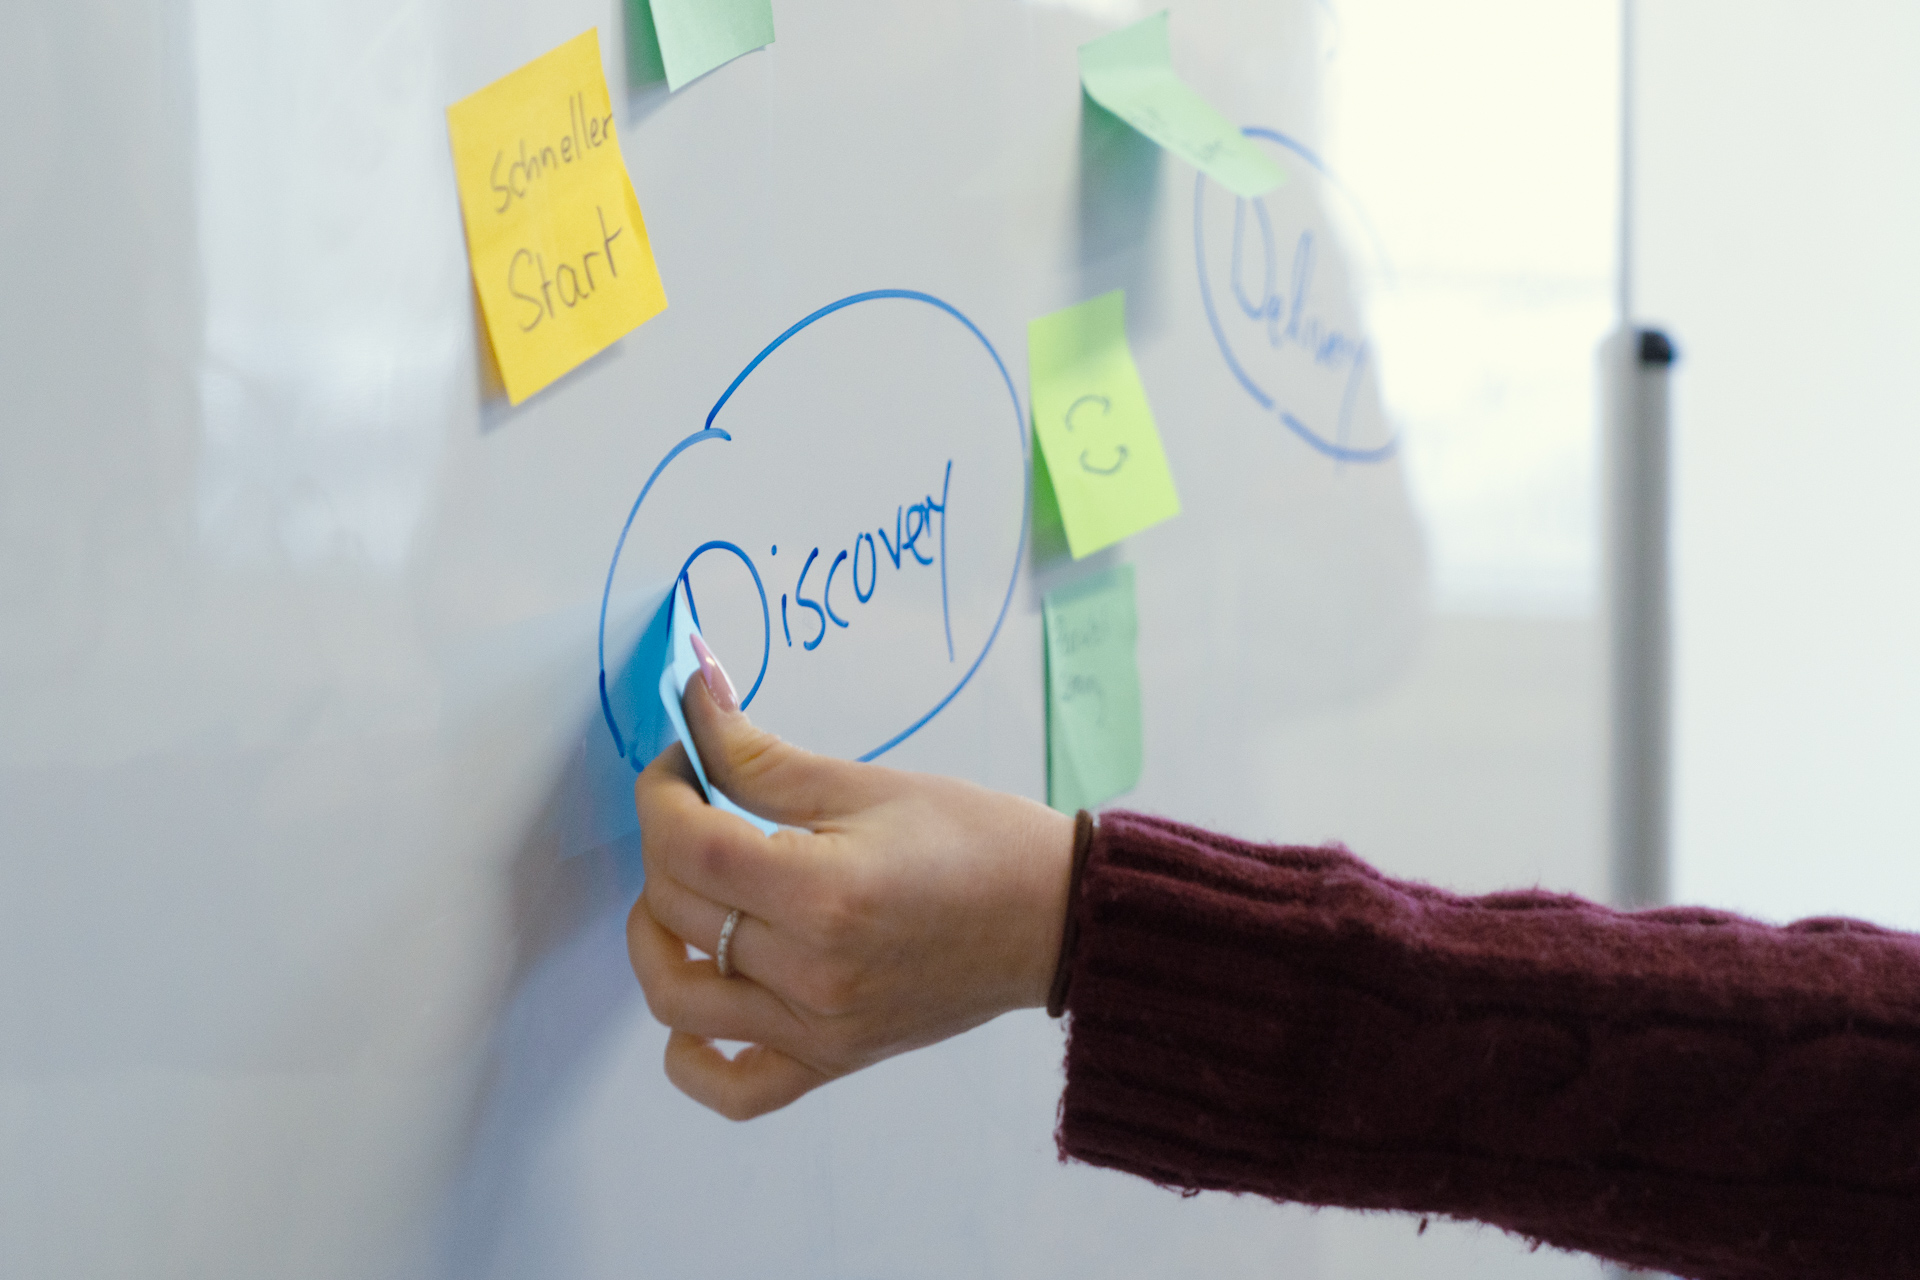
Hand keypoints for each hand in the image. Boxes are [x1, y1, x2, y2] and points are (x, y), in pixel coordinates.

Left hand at [628, 636, 1076, 1119]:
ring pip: (677, 997)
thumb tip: (693, 702)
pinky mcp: (831, 1059)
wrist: (1055, 918)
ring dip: (655, 935)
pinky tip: (699, 998)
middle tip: (696, 801)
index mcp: (825, 894)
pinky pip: (733, 1087)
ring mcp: (818, 1028)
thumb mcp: (868, 783)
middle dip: (664, 841)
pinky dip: (690, 1055)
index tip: (680, 760)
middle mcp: (812, 973)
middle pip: (677, 910)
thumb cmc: (977, 841)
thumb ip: (762, 756)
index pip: (689, 847)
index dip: (661, 792)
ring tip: (685, 890)